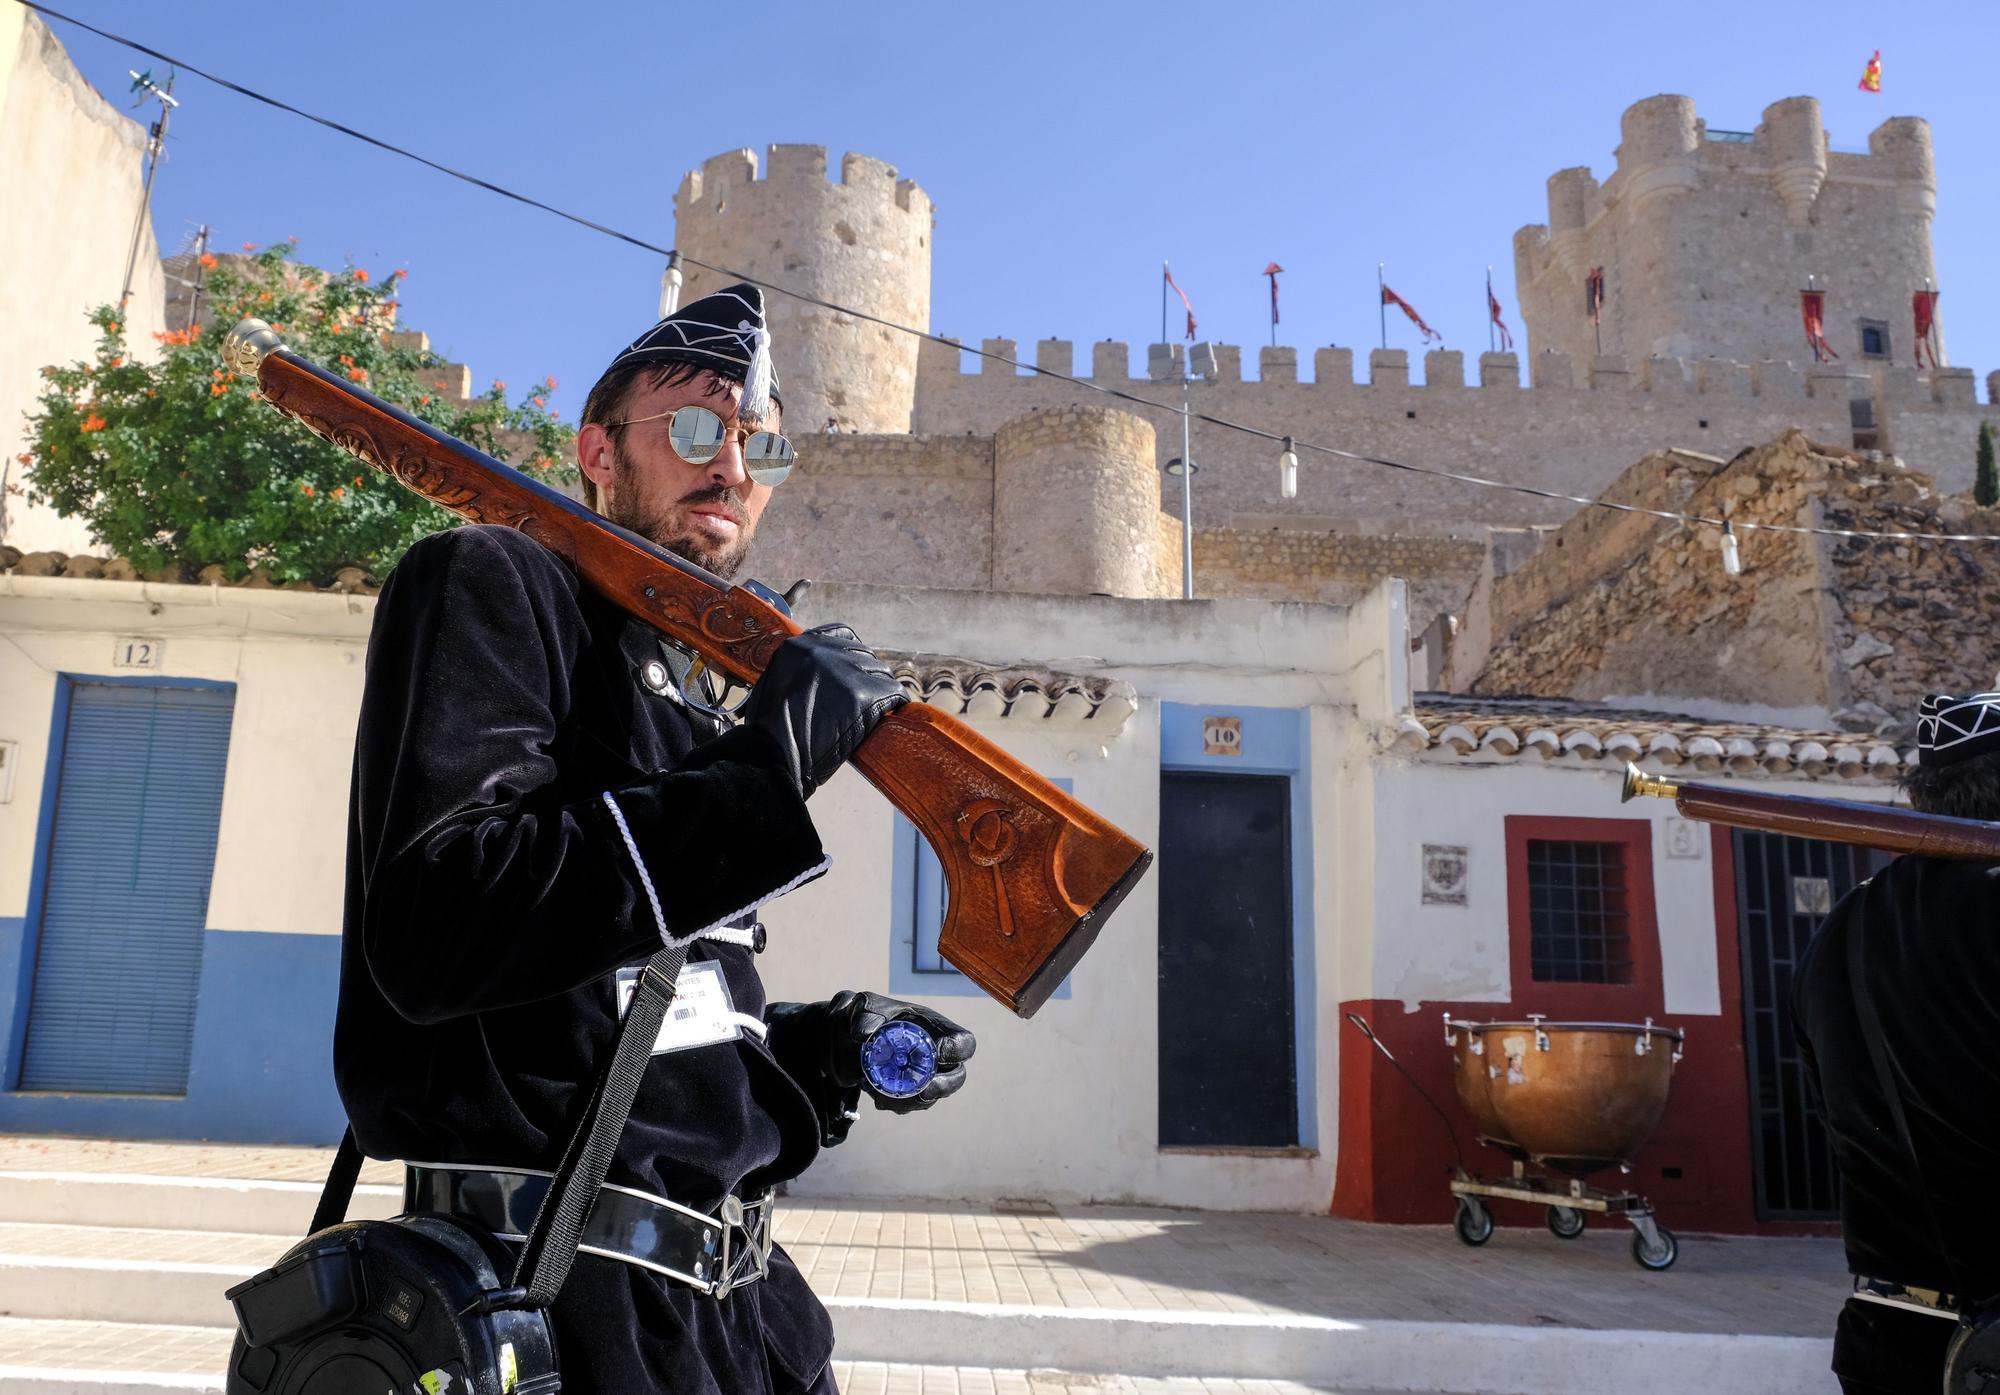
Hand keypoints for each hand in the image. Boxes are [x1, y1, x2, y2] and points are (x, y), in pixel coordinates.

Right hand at [734, 625, 905, 800]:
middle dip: (868, 674)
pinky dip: (896, 703)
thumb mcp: (773, 684)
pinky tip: (893, 712)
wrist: (772, 755)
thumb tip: (814, 676)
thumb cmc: (766, 730)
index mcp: (798, 645)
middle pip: (864, 654)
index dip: (854, 652)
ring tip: (879, 708)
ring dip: (881, 690)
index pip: (841, 634)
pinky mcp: (862, 693)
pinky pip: (893, 692)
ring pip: (880, 672)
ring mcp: (844, 670)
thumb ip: (796, 671)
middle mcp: (823, 650)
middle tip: (868, 696)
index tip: (858, 667)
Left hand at [821, 991, 975, 1113]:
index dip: (957, 1050)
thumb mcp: (863, 1007)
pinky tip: (874, 1092)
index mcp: (935, 1028)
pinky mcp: (909, 1092)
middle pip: (957, 1077)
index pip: (963, 1042)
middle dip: (942, 1088)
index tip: (937, 1053)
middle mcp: (935, 1054)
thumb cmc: (865, 1015)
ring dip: (908, 1100)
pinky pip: (910, 1106)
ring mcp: (924, 1076)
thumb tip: (864, 1033)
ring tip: (878, 1090)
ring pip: (931, 1097)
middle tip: (922, 1091)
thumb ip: (866, 1014)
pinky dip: (894, 1104)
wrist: (846, 1039)